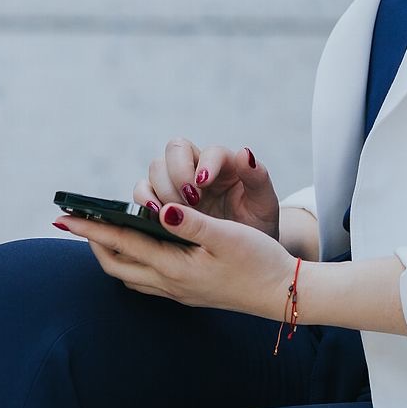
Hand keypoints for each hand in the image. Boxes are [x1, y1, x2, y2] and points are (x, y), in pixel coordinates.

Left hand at [53, 202, 297, 321]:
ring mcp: (178, 293)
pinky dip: (132, 263)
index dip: (91, 229)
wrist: (284, 295)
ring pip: (129, 275)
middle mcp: (170, 284)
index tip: (64, 216)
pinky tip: (139, 253)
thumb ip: (192, 223)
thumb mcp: (228, 236)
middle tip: (77, 222)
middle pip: (116, 264)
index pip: (121, 244)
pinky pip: (146, 281)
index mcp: (174, 267)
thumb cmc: (259, 261)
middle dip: (93, 243)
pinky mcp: (188, 294)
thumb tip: (160, 210)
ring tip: (101, 235)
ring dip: (111, 254)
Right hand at [131, 136, 280, 243]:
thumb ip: (258, 178)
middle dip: (178, 172)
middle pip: (176, 149)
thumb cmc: (257, 227)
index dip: (205, 164)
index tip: (204, 184)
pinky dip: (144, 201)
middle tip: (190, 200)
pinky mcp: (161, 203)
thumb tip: (244, 153)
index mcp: (225, 164)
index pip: (210, 151)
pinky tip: (156, 218)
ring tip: (174, 213)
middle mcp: (197, 168)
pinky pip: (142, 192)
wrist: (245, 258)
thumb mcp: (264, 205)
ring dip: (161, 188)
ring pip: (156, 168)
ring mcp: (176, 184)